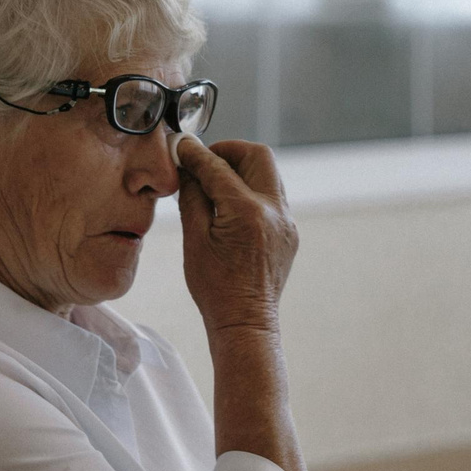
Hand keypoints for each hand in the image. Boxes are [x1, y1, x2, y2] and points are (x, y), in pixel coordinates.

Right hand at [175, 136, 298, 336]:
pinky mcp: (289, 233)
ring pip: (268, 175)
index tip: (181, 147)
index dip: (196, 154)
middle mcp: (274, 211)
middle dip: (229, 152)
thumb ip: (192, 196)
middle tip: (205, 163)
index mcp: (247, 212)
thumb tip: (188, 166)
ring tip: (215, 185)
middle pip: (258, 156)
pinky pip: (272, 197)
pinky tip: (230, 208)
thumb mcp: (194, 239)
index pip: (219, 166)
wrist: (244, 323)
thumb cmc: (215, 287)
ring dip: (242, 171)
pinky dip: (251, 191)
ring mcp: (286, 222)